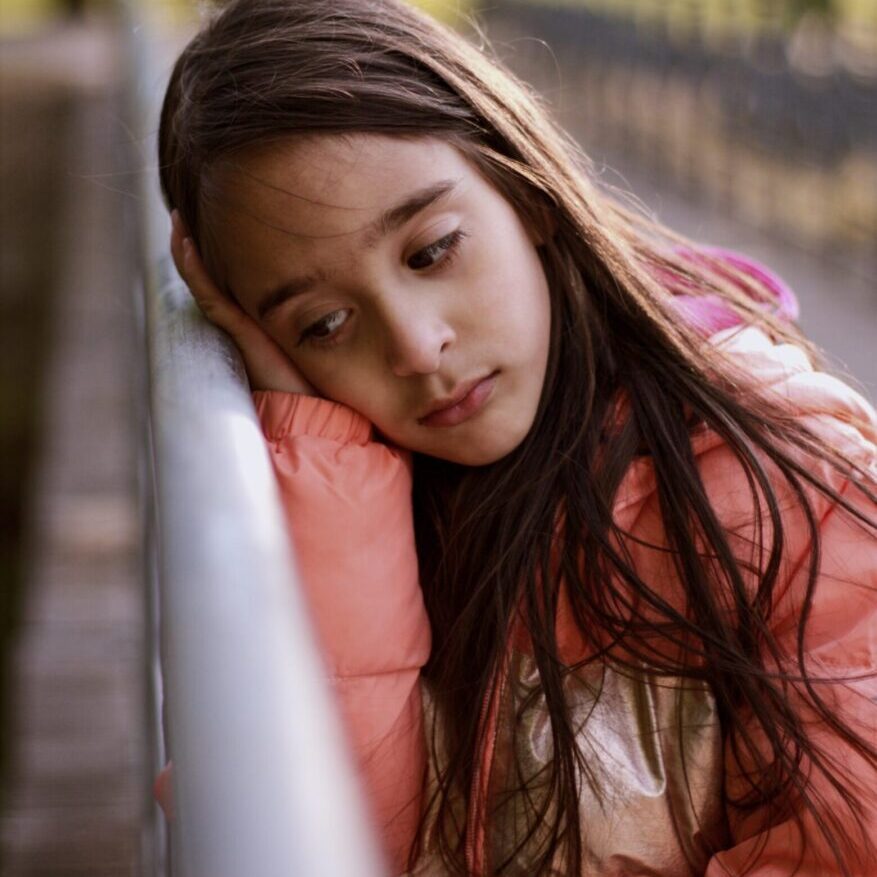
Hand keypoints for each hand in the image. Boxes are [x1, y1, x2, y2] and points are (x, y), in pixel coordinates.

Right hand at [170, 211, 314, 395]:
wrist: (314, 407)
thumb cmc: (320, 375)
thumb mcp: (321, 329)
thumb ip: (321, 310)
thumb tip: (348, 279)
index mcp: (257, 315)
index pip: (231, 276)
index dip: (219, 250)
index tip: (220, 217)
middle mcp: (242, 318)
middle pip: (209, 274)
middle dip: (194, 243)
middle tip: (182, 212)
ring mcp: (237, 324)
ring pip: (201, 281)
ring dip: (186, 251)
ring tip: (177, 220)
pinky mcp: (239, 331)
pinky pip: (210, 296)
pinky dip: (196, 272)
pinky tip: (188, 247)